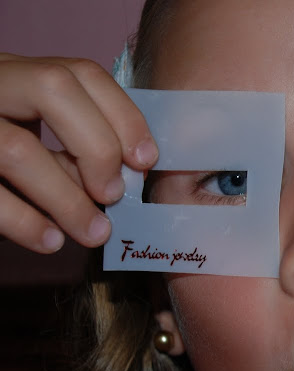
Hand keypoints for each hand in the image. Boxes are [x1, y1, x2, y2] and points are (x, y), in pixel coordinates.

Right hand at [0, 53, 155, 252]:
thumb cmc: (0, 163)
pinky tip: (51, 241)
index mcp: (15, 73)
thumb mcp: (32, 140)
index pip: (79, 72)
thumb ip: (72, 150)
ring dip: (68, 200)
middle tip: (114, 194)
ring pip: (19, 149)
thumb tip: (123, 180)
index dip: (122, 114)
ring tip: (95, 232)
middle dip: (98, 146)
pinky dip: (25, 223)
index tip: (145, 160)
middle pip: (53, 88)